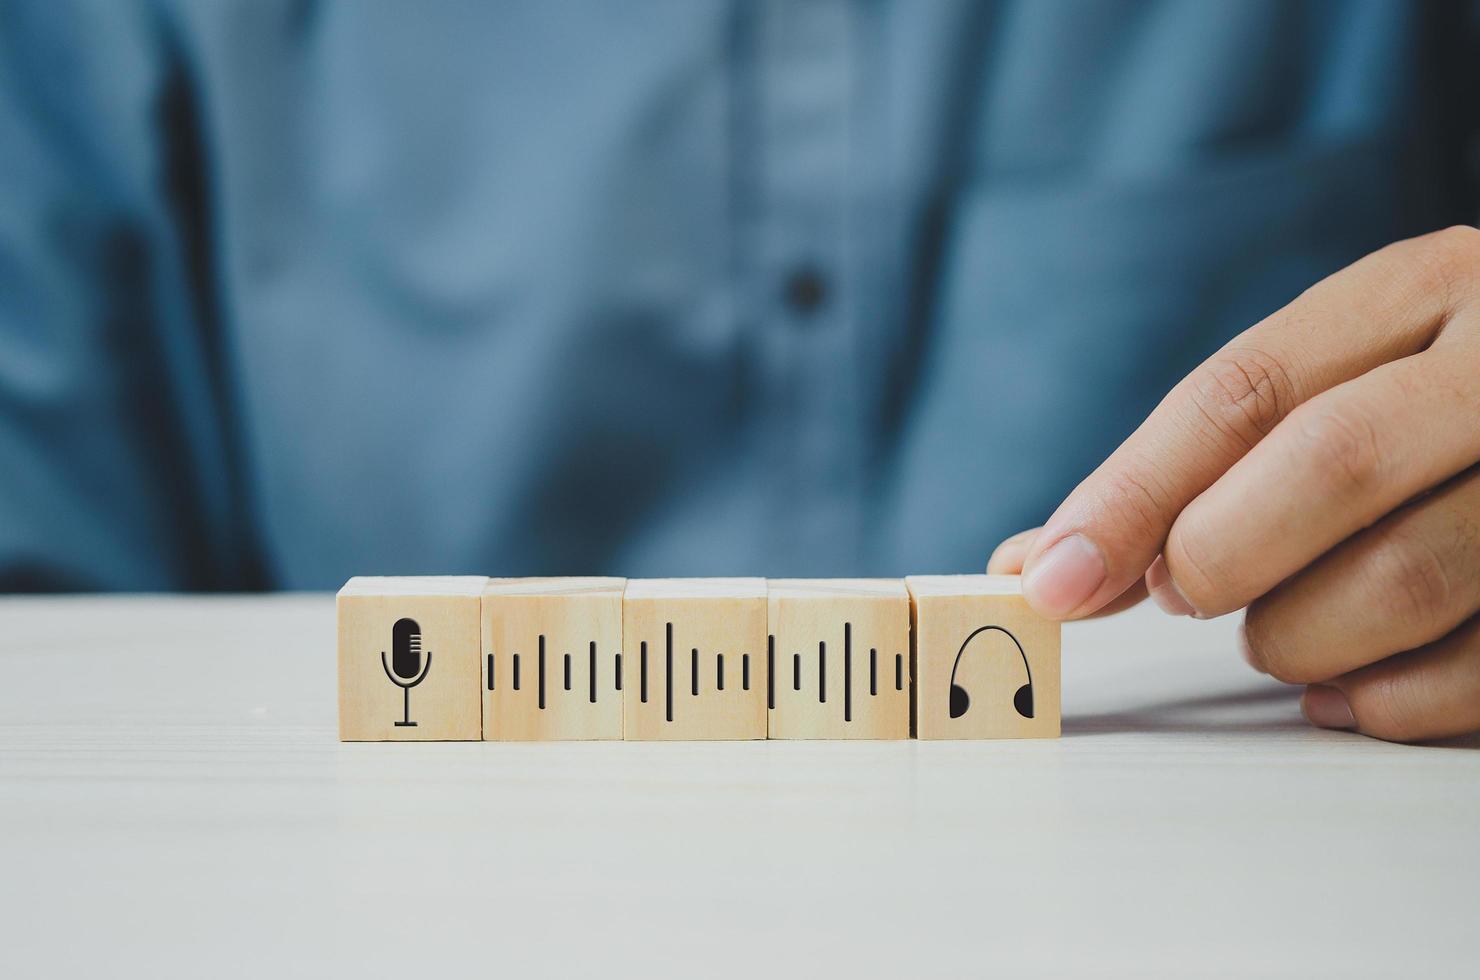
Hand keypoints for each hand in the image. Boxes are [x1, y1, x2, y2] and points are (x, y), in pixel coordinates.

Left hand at [989, 227, 1479, 742]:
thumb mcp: (1342, 379)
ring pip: (1402, 579)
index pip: (1244, 391)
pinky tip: (1354, 688)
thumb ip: (1207, 462)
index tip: (1049, 577)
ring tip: (1284, 632)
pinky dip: (1384, 703)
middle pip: (1324, 465)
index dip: (1132, 493)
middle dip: (1219, 556)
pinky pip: (1476, 675)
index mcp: (1428, 288)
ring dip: (1298, 639)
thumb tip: (1046, 562)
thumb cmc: (1439, 408)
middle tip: (1187, 590)